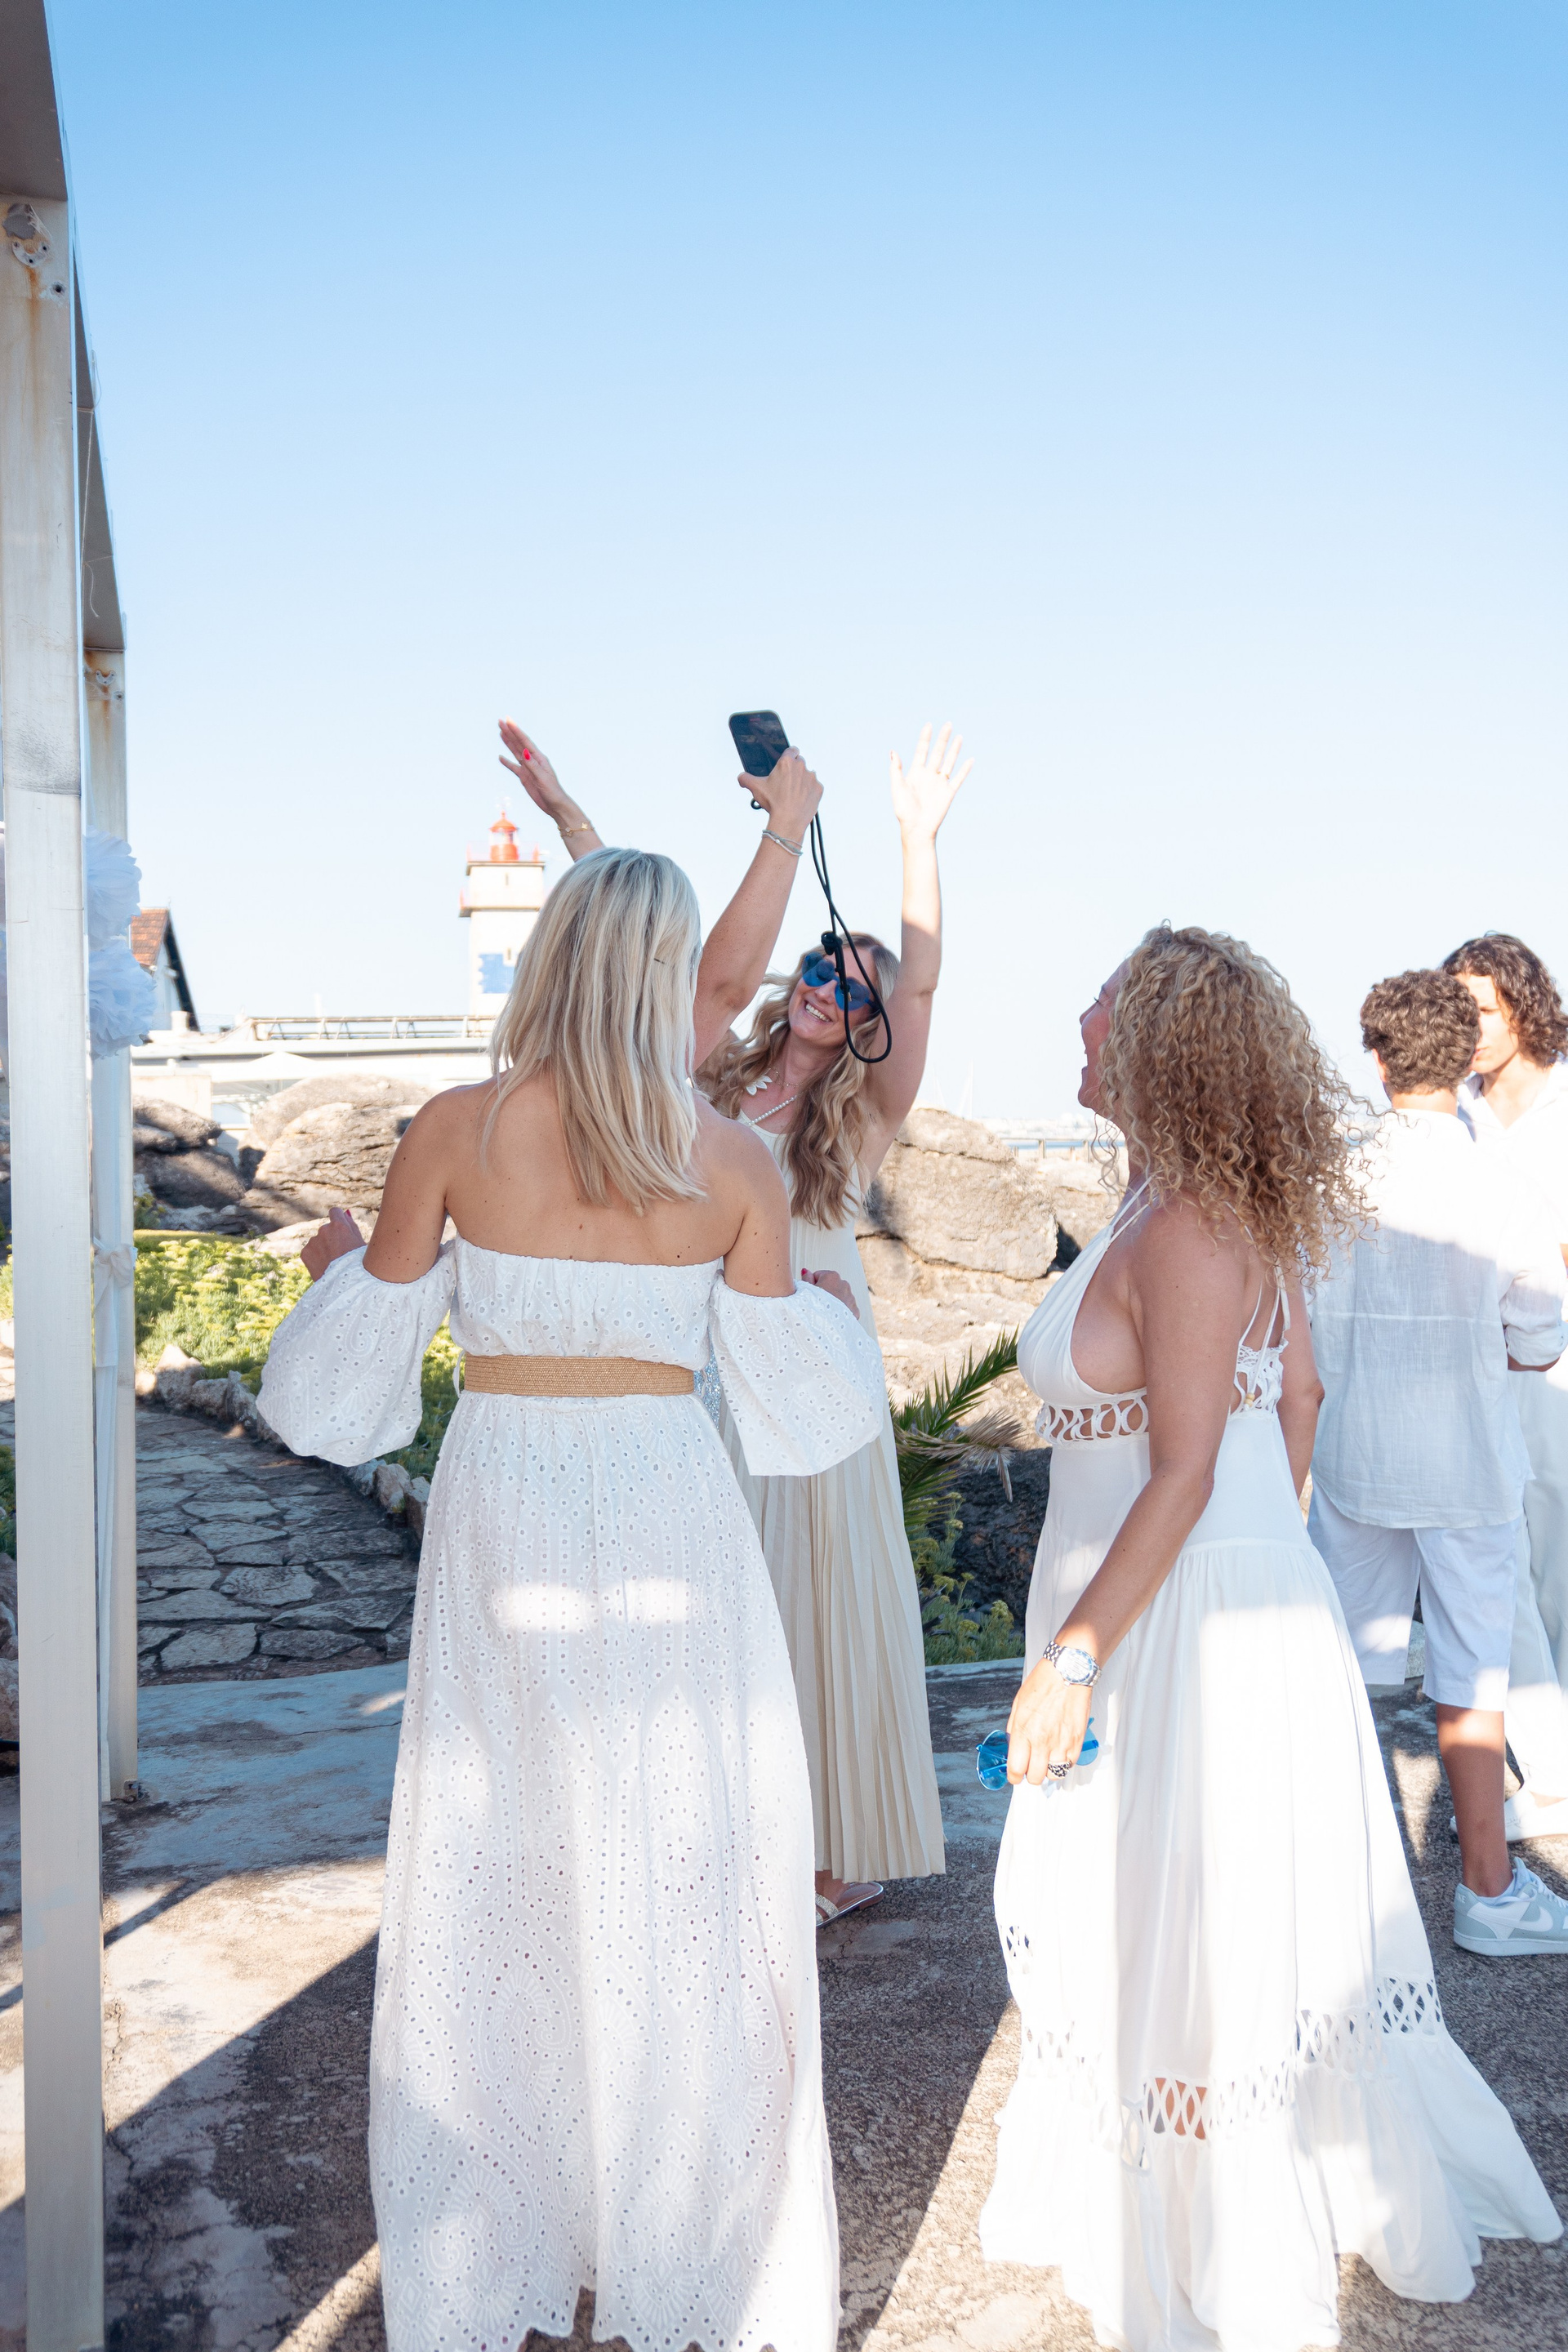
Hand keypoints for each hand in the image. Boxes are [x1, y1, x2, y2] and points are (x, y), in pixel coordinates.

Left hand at [302, 1205, 365, 1283]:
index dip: (338, 1220)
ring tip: (333, 1264)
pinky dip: (316, 1258)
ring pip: (318, 1241)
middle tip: (341, 1255)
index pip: (335, 1212)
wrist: (346, 1287)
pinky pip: (310, 1251)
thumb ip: (352, 1226)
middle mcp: (324, 1230)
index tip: (340, 1229)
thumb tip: (345, 1213)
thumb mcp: (361, 1244)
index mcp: (340, 1225)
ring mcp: (313, 1241)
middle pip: (326, 1229)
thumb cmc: (360, 1266)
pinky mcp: (305, 1252)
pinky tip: (325, 1267)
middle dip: (331, 1238)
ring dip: (323, 1249)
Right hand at [498, 720, 580, 828]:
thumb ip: (532, 765)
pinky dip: (507, 762)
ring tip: (501, 732)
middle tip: (500, 721)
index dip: (516, 730)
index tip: (507, 720)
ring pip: (515, 752)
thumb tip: (524, 752)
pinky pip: (514, 767)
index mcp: (539, 758)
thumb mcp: (542, 778)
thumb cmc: (553, 792)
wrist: (555, 805)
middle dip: (510, 732)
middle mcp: (533, 761)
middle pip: (519, 743)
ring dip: (508, 742)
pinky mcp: (525, 777)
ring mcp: (528, 769)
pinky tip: (501, 757)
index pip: (525, 741)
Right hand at [738, 748, 821, 842]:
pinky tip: (801, 800)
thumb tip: (741, 777)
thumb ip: (746, 779)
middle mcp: (801, 766)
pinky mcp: (819, 789)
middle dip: (794, 771)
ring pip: (808, 775)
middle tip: (786, 783)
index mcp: (786, 762)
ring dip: (802, 781)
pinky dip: (810, 792)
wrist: (788, 820)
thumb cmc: (773, 802)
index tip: (787, 763)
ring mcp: (812, 777)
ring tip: (793, 794)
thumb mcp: (756, 788)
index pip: (792, 750)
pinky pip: (815, 787)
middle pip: (800, 763)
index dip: (789, 756)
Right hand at [800, 1267, 859, 1318]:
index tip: (810, 1294)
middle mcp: (844, 1285)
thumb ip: (806, 1278)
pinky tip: (832, 1318)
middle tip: (816, 1304)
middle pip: (831, 1286)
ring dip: (833, 1302)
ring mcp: (851, 1298)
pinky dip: (841, 1313)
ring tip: (824, 1313)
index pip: (819, 1275)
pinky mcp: (855, 1312)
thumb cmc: (812, 1309)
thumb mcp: (804, 1290)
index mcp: (832, 1277)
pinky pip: (847, 1309)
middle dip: (825, 1293)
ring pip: (840, 1297)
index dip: (812, 1285)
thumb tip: (807, 1271)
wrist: (824, 1329)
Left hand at [889, 721, 971, 841]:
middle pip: (937, 752)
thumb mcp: (897, 787)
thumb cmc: (904, 810)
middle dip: (942, 738)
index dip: (925, 738)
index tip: (929, 725)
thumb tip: (893, 751)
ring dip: (954, 749)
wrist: (917, 828)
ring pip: (949, 761)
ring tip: (959, 736)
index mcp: (916, 773)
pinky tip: (970, 759)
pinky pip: (958, 778)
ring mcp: (939, 783)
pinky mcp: (949, 792)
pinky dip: (965, 769)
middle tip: (948, 724)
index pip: (922, 751)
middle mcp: (929, 775)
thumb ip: (896, 769)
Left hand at [1005, 1654, 1090, 1785]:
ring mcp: (1061, 1742)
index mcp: (1023, 1730)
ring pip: (1053, 1775)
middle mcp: (1041, 1740)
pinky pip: (1069, 1765)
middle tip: (1031, 1766)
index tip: (1015, 1775)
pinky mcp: (1077, 1741)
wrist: (1068, 1672)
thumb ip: (1014, 1729)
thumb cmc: (1043, 1683)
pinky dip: (1064, 1763)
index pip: (1015, 1769)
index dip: (1014, 1776)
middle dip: (1030, 1775)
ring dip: (1048, 1769)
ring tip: (1047, 1758)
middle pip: (1035, 1777)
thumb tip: (1012, 1747)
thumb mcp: (1018, 1704)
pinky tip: (1060, 1752)